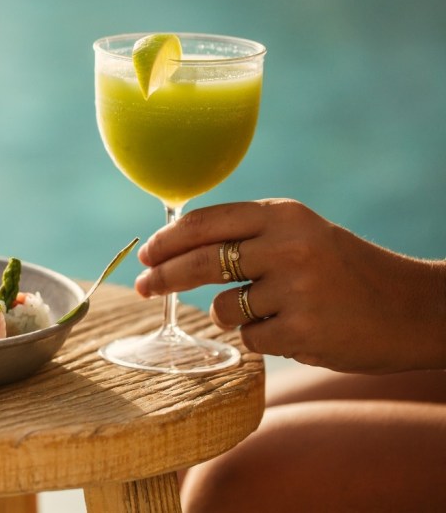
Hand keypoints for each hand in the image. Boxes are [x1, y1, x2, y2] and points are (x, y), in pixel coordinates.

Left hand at [134, 199, 445, 373]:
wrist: (412, 308)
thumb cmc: (343, 271)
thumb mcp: (300, 234)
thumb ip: (246, 235)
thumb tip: (173, 245)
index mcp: (283, 214)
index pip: (205, 222)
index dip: (167, 240)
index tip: (146, 254)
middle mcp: (287, 245)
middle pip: (199, 262)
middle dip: (162, 277)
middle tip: (142, 288)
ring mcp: (295, 288)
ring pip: (221, 308)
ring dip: (231, 315)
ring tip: (272, 311)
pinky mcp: (302, 330)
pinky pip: (249, 339)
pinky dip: (262, 340)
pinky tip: (295, 330)